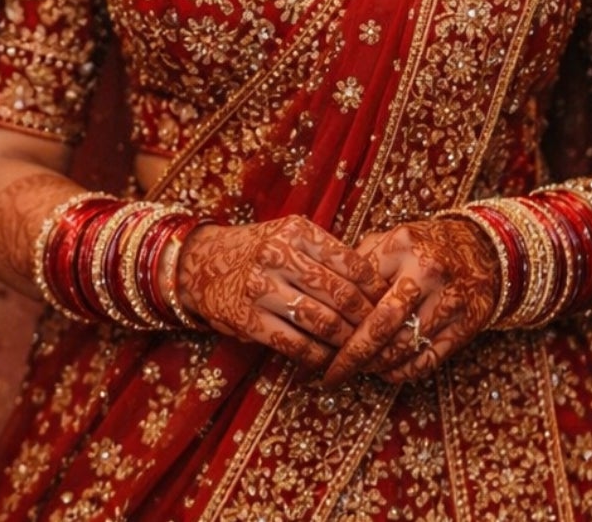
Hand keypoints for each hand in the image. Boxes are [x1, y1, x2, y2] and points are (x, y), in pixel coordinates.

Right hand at [176, 214, 389, 372]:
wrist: (203, 264)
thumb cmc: (259, 250)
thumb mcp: (289, 235)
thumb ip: (325, 253)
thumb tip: (375, 284)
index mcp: (296, 231)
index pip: (350, 262)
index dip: (374, 288)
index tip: (388, 303)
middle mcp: (278, 255)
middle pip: (340, 294)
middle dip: (365, 319)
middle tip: (381, 333)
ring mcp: (261, 288)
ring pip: (322, 322)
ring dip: (346, 342)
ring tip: (359, 349)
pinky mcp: (249, 320)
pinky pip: (296, 344)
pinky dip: (318, 357)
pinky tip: (328, 361)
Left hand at [322, 218, 498, 386]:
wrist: (482, 250)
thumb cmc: (423, 248)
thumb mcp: (391, 240)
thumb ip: (359, 263)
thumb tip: (322, 296)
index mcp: (401, 245)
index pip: (361, 289)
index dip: (338, 319)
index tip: (319, 341)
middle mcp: (428, 271)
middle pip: (382, 325)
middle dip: (353, 355)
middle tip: (333, 375)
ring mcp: (450, 299)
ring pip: (403, 347)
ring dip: (377, 365)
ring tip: (360, 370)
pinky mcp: (467, 325)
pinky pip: (428, 360)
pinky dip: (403, 372)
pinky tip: (388, 371)